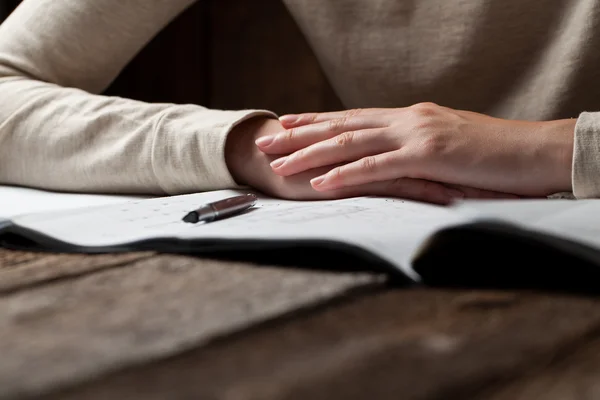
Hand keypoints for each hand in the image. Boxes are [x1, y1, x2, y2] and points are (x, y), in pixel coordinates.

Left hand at [226, 116, 518, 203]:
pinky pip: (378, 167)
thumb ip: (417, 148)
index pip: (352, 118)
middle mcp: (407, 120)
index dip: (316, 121)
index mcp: (410, 117)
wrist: (535, 150)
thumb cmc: (494, 153)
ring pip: (351, 143)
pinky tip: (320, 183)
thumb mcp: (448, 145)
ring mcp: (416, 135)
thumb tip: (396, 158)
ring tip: (277, 166)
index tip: (285, 124)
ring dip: (311, 155)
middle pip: (341, 126)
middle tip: (264, 142)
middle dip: (299, 135)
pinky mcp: (429, 155)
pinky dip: (346, 174)